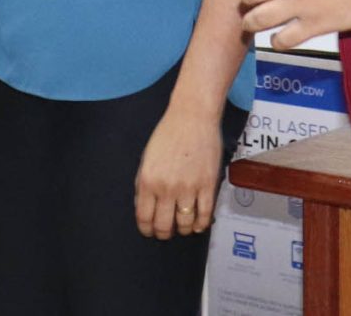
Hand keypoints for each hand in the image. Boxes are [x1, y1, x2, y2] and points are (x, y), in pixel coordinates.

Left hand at [133, 103, 222, 238]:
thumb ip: (143, 185)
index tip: (150, 231)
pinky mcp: (208, 186)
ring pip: (185, 225)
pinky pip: (205, 216)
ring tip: (183, 226)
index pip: (144, 218)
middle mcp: (167, 188)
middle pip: (164, 226)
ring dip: (183, 230)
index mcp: (148, 181)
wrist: (192, 117)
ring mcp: (189, 188)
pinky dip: (201, 225)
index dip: (147, 230)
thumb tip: (143, 208)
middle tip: (166, 232)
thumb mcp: (146, 159)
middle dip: (164, 233)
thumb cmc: (168, 134)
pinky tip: (198, 224)